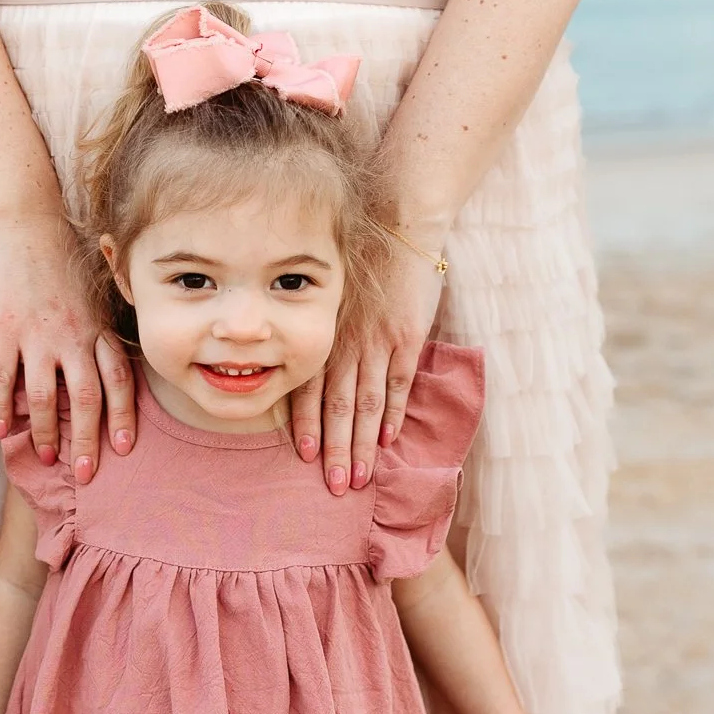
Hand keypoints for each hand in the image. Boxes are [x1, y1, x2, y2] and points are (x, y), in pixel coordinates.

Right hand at [0, 221, 135, 484]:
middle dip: (87, 440)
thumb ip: (95, 333)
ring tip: (47, 457)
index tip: (124, 447)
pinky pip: (5, 379)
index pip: (117, 380)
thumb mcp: (91, 296)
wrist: (24, 225)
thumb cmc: (57, 261)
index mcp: (96, 327)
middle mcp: (72, 336)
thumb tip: (101, 371)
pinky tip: (4, 430)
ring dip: (46, 432)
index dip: (123, 416)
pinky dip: (3, 408)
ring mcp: (37, 335)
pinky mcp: (5, 330)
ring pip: (44, 397)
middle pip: (86, 399)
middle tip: (87, 473)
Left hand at [291, 230, 444, 494]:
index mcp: (324, 333)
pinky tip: (389, 441)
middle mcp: (346, 342)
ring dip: (363, 444)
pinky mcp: (408, 337)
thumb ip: (325, 334)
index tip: (306, 457)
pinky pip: (399, 383)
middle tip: (333, 486)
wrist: (399, 227)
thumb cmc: (360, 263)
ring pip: (367, 403)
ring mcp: (378, 341)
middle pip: (338, 406)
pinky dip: (393, 413)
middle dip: (335, 448)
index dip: (307, 424)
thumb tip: (313, 372)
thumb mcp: (331, 298)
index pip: (311, 387)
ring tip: (360, 477)